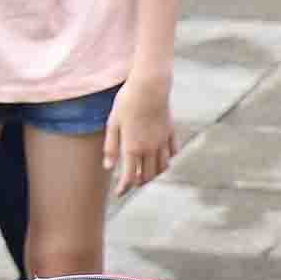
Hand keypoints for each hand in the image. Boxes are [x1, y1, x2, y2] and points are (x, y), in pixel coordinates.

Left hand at [104, 74, 175, 196]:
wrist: (150, 86)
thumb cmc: (127, 101)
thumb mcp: (113, 123)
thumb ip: (111, 147)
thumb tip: (108, 168)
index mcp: (133, 147)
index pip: (129, 177)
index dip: (123, 188)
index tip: (119, 193)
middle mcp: (149, 149)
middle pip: (147, 176)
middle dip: (138, 182)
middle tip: (131, 181)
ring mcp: (162, 142)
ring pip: (161, 168)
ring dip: (153, 174)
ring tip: (146, 172)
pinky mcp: (170, 133)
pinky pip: (172, 153)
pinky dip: (167, 160)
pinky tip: (163, 158)